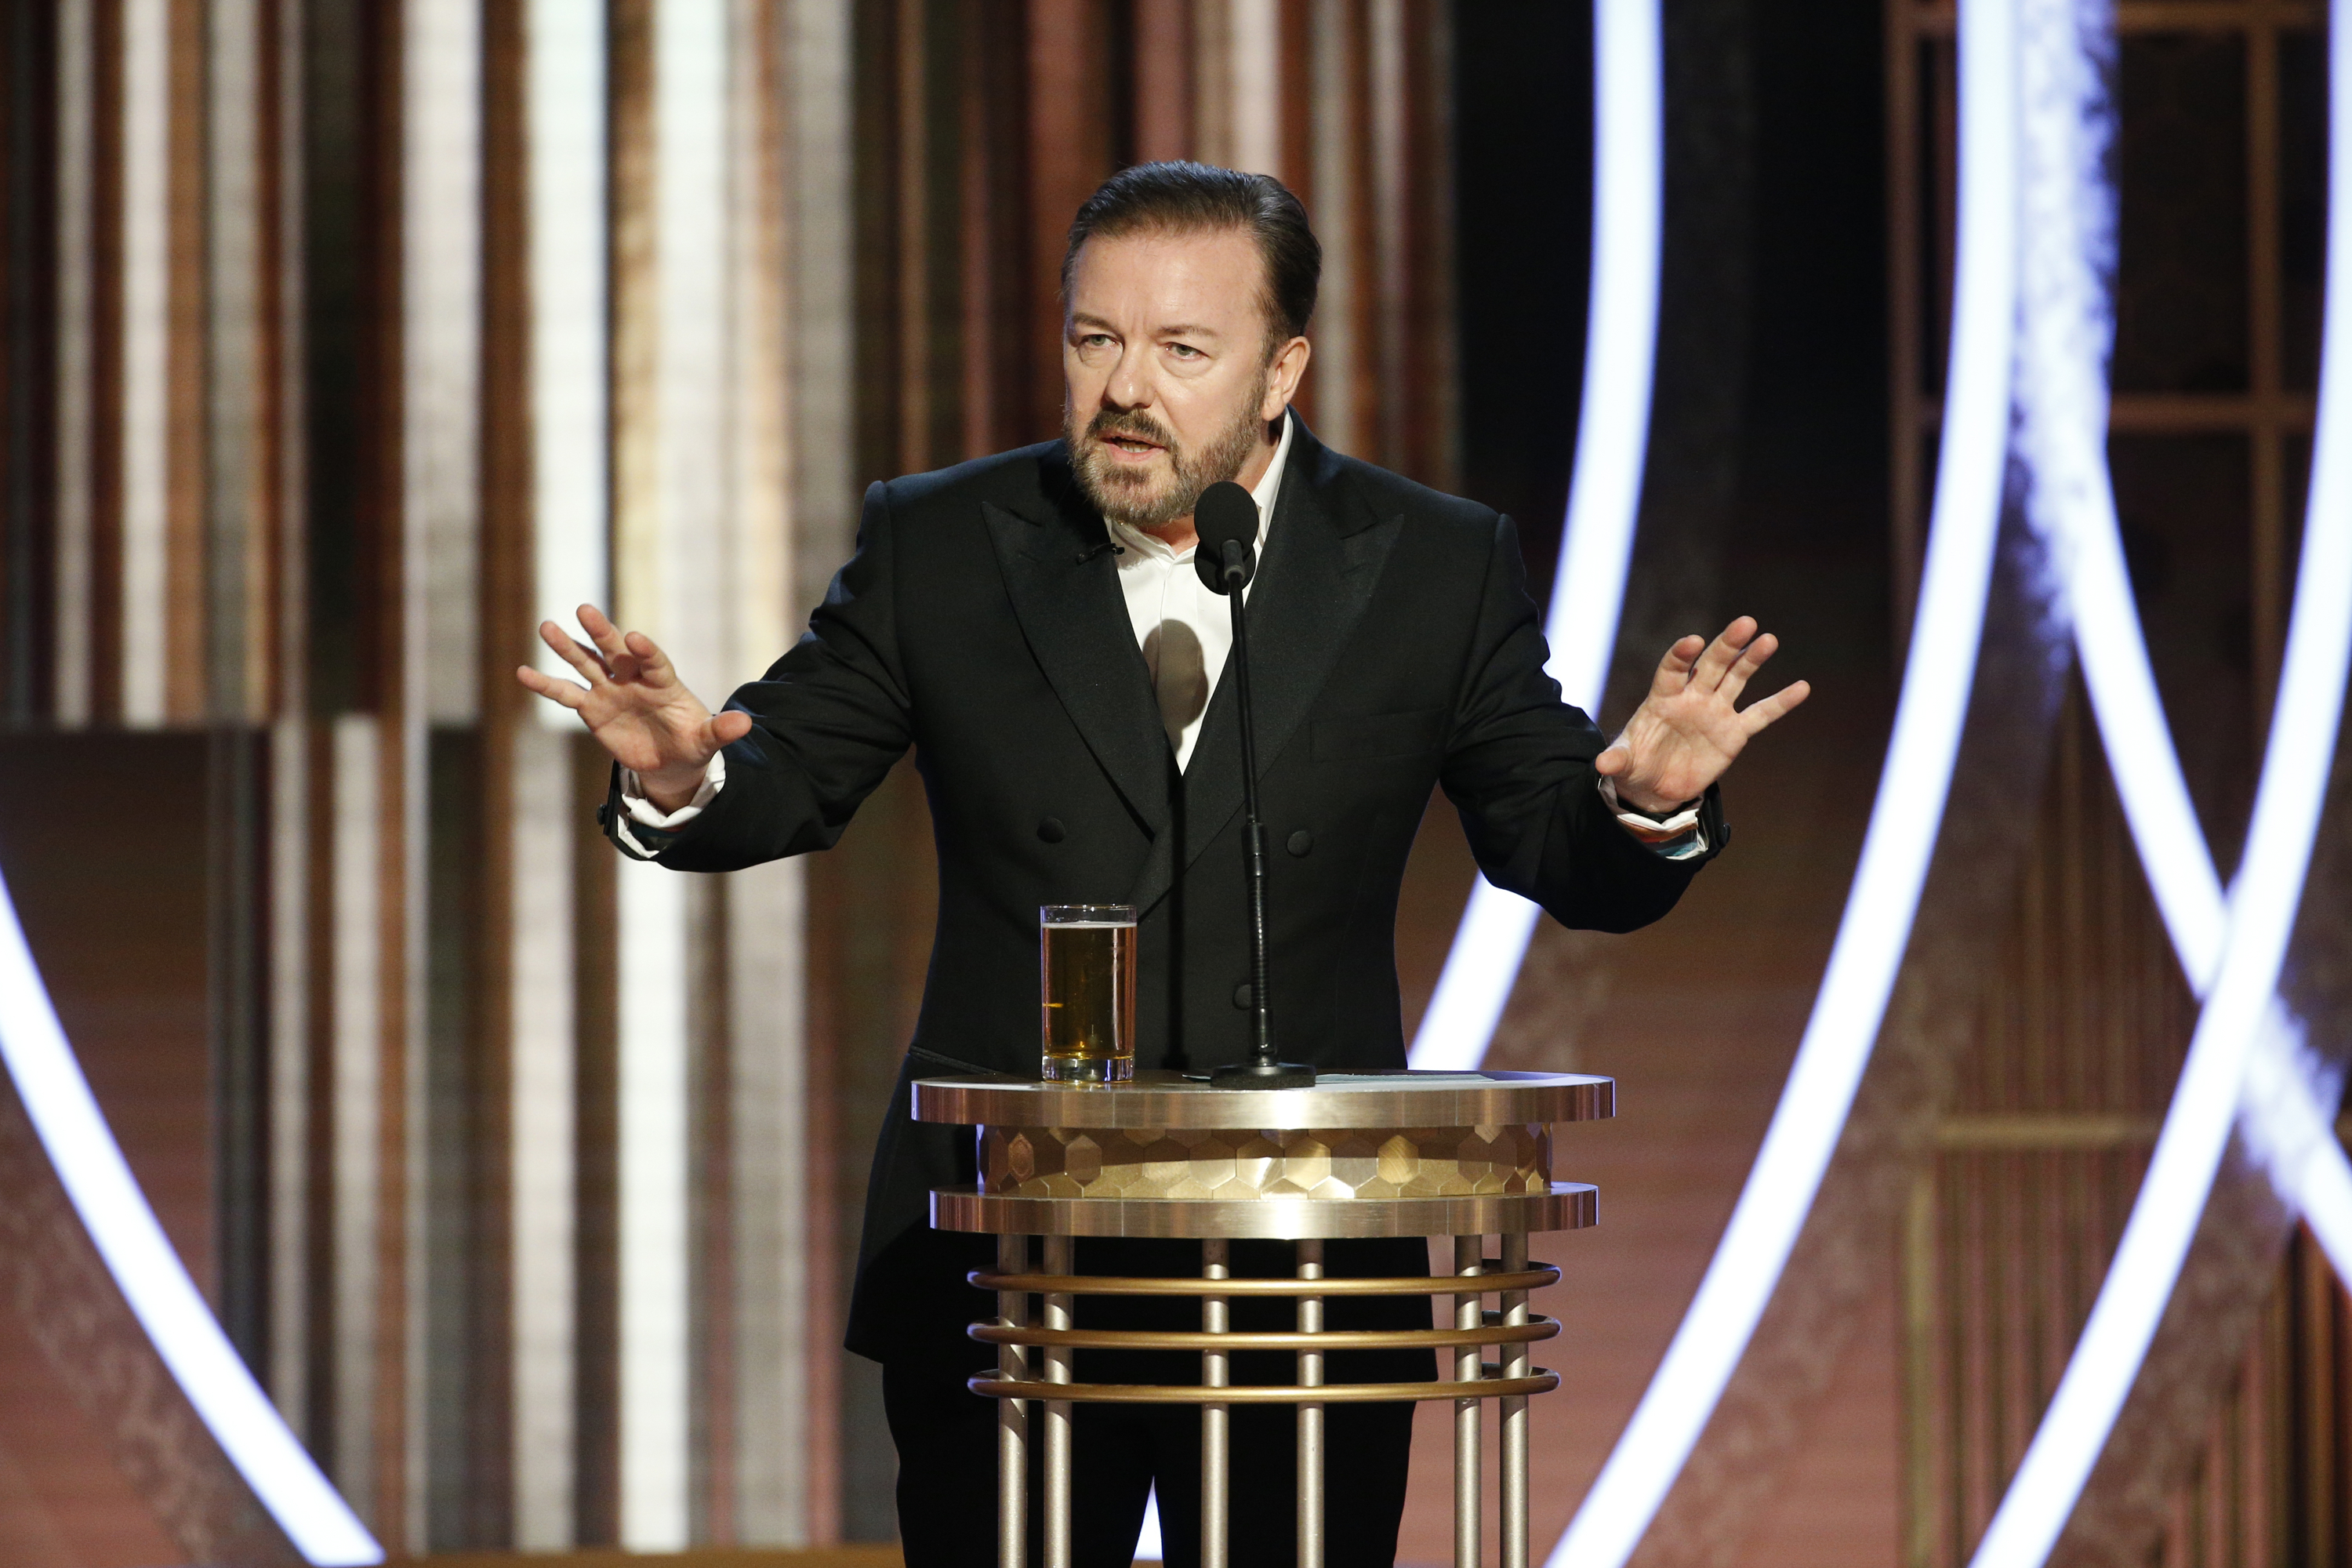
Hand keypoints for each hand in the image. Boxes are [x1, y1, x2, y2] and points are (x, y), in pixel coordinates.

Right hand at [515, 605, 751, 812]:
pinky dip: (545, 684)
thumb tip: (746, 724)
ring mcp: (610, 690)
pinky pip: (566, 693)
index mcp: (664, 682)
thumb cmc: (691, 743)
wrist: (669, 762)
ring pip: (586, 663)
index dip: (646, 651)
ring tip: (546, 627)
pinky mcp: (592, 708)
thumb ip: (720, 730)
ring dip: (567, 647)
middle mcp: (633, 679)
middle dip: (602, 632)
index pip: (654, 661)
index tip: (636, 639)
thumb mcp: (708, 741)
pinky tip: (522, 672)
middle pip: (616, 651)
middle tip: (584, 610)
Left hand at [1596, 617, 1810, 812]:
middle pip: (1711, 664)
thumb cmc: (1636, 765)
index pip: (1672, 669)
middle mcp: (1692, 697)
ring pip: (1736, 679)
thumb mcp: (1623, 764)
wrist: (1656, 787)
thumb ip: (1617, 760)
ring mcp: (1715, 712)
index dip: (1682, 655)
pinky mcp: (1734, 732)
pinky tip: (1802, 687)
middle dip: (1727, 645)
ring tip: (1769, 639)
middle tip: (1745, 623)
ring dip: (1752, 660)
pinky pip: (1760, 714)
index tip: (1693, 641)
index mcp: (1662, 698)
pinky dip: (1781, 702)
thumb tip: (1602, 765)